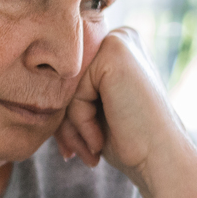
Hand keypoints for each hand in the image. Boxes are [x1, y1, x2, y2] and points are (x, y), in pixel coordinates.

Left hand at [55, 27, 194, 193]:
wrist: (161, 159)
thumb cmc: (132, 143)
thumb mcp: (97, 112)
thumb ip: (74, 93)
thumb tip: (35, 88)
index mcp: (118, 50)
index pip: (73, 78)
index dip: (68, 115)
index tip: (71, 147)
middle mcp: (120, 38)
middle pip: (68, 79)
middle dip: (66, 122)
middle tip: (75, 154)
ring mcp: (118, 42)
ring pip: (68, 86)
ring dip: (72, 126)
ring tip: (90, 151)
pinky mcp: (114, 53)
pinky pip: (75, 91)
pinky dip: (81, 122)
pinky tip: (99, 139)